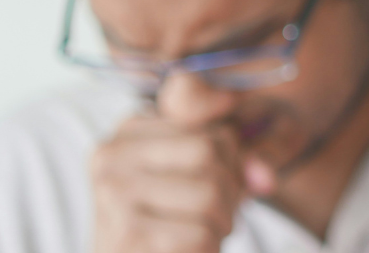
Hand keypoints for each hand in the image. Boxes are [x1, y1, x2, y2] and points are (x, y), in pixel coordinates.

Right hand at [90, 115, 248, 252]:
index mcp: (129, 129)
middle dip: (231, 190)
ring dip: (223, 222)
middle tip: (222, 215)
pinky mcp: (126, 233)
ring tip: (207, 232)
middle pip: (208, 152)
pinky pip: (200, 234)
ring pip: (208, 194)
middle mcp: (112, 153)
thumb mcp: (194, 172)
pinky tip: (192, 250)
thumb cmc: (169, 221)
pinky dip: (210, 247)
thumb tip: (257, 157)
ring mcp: (114, 192)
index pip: (212, 129)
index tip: (226, 186)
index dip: (235, 162)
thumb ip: (228, 151)